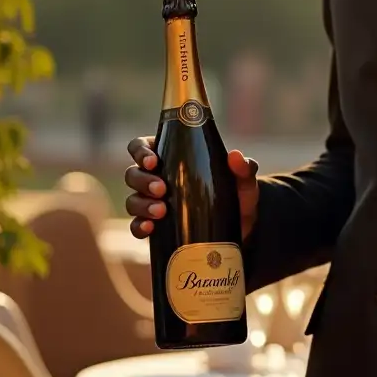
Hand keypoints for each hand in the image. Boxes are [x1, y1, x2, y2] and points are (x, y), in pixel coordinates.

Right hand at [124, 136, 259, 240]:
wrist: (241, 230)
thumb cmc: (238, 196)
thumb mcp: (244, 182)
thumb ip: (244, 168)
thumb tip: (235, 156)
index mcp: (172, 157)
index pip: (142, 147)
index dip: (141, 151)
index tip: (153, 161)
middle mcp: (157, 178)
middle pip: (133, 173)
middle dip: (143, 180)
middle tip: (162, 189)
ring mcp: (153, 203)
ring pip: (132, 199)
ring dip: (141, 204)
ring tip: (161, 211)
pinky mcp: (156, 227)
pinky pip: (136, 226)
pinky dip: (138, 226)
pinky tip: (149, 228)